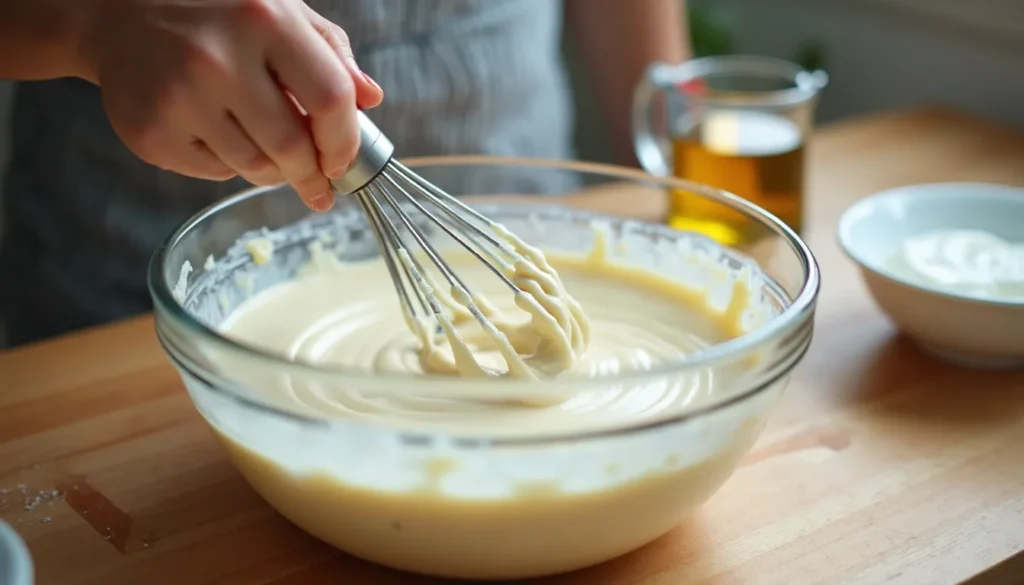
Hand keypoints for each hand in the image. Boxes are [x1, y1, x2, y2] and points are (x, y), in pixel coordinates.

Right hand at [81, 0, 382, 210]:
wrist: (117, 14)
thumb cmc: (215, 13)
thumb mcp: (277, 11)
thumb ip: (330, 52)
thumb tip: (370, 98)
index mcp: (264, 20)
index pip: (330, 99)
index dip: (345, 142)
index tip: (344, 161)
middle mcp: (219, 58)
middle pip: (293, 146)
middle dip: (313, 174)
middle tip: (319, 185)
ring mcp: (180, 97)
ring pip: (255, 166)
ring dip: (274, 171)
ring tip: (269, 153)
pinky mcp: (150, 132)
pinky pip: (215, 172)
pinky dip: (229, 164)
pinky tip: (217, 134)